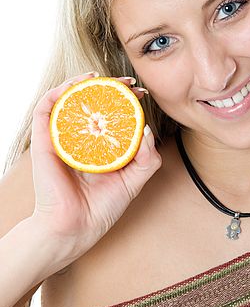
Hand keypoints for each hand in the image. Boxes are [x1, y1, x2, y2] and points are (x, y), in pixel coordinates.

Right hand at [30, 72, 161, 256]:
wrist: (75, 229)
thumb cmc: (101, 209)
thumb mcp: (134, 181)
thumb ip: (147, 158)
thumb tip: (148, 130)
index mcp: (99, 146)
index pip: (110, 113)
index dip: (126, 99)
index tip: (142, 92)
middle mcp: (79, 138)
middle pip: (91, 101)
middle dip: (110, 86)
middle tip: (129, 82)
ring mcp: (61, 137)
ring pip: (67, 98)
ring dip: (83, 81)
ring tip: (102, 77)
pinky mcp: (44, 140)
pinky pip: (46, 108)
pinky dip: (60, 90)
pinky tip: (79, 85)